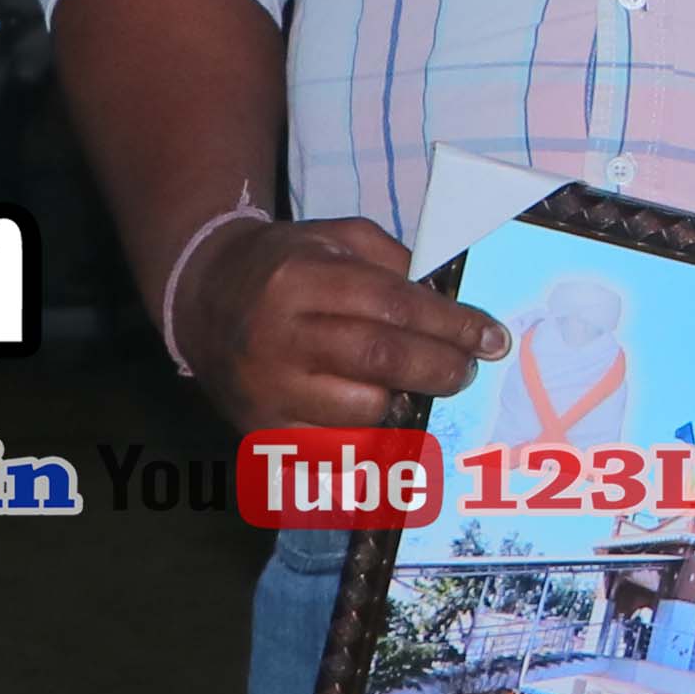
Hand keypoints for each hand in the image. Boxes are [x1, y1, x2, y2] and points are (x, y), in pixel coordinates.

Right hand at [181, 218, 500, 433]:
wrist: (202, 299)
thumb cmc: (285, 266)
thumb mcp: (337, 238)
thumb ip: (397, 264)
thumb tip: (457, 306)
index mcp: (298, 281)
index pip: (393, 307)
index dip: (452, 325)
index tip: (492, 339)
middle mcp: (276, 339)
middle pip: (381, 363)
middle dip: (440, 369)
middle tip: (466, 370)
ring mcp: (265, 393)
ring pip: (362, 416)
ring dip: (406, 408)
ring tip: (417, 391)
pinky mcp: (260, 434)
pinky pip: (334, 455)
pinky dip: (370, 445)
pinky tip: (385, 425)